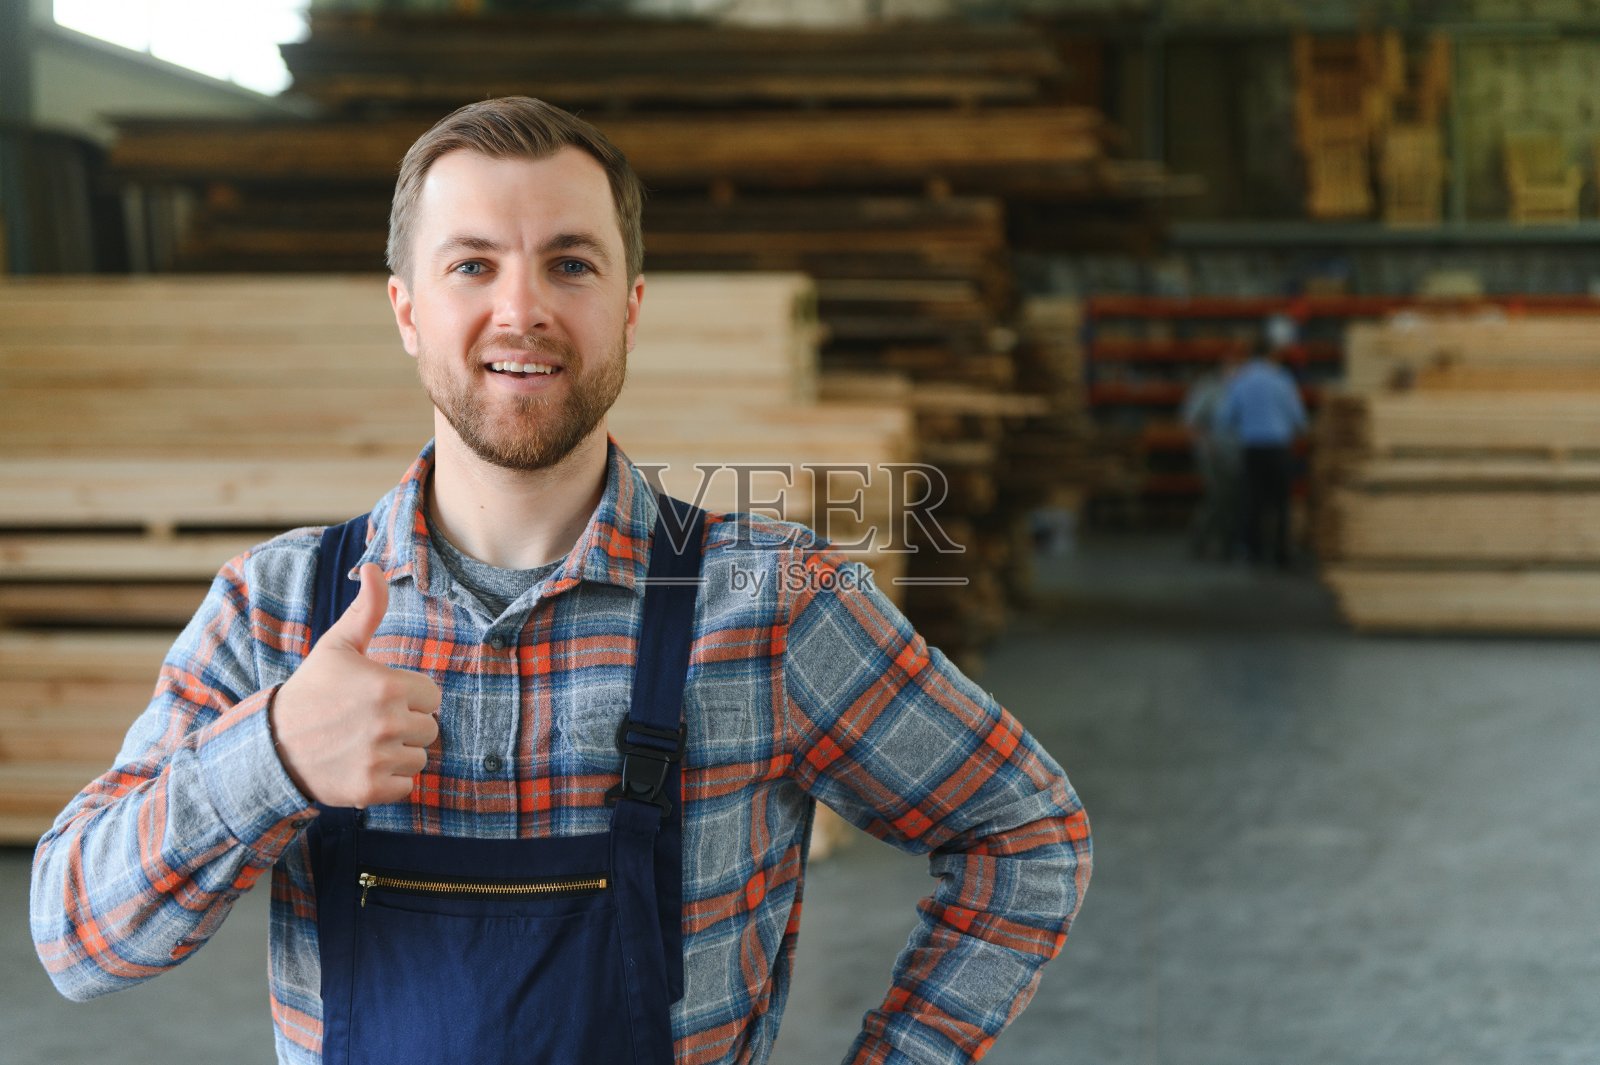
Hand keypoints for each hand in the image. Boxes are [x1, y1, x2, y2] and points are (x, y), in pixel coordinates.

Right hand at [272, 563, 441, 806]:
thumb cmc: (311, 691)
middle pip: (430, 729)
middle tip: (370, 722)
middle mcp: (388, 723)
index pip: (433, 696)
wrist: (272, 745)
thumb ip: (367, 609)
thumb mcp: (338, 646)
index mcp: (389, 686)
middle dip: (406, 725)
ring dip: (399, 754)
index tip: (382, 698)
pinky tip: (362, 766)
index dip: (411, 697)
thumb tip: (374, 567)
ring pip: (420, 759)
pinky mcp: (370, 790)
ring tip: (365, 744)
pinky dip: (389, 781)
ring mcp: (379, 759)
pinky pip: (406, 786)